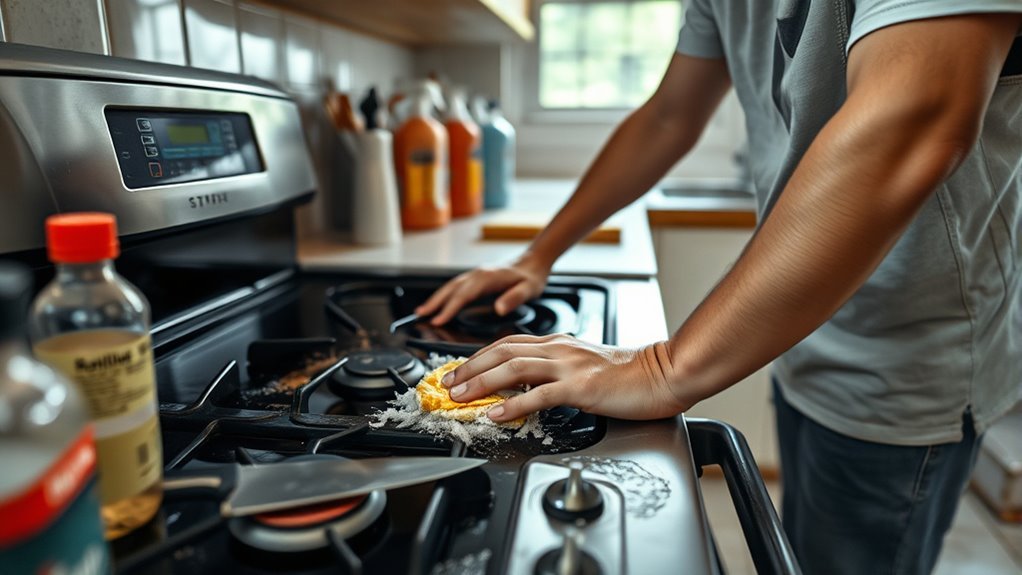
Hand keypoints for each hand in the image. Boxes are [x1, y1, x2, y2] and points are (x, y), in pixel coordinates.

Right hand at [415, 253, 551, 325]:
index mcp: (488, 278)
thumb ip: (514, 298)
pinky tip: (439, 303)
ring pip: (451, 287)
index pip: (464, 295)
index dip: (449, 308)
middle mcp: (478, 274)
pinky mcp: (476, 279)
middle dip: (435, 302)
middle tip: (420, 314)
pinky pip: (456, 287)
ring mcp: (475, 275)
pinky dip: (444, 295)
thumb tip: (499, 309)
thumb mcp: (529, 290)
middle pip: (451, 289)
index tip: (438, 319)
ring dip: (436, 298)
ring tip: (422, 310)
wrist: (533, 263)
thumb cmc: (531, 278)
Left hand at [440, 334, 684, 421]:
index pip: (507, 344)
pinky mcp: (581, 387)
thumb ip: (554, 372)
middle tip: (448, 385)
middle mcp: (559, 349)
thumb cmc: (627, 375)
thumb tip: (524, 388)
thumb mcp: (583, 366)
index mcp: (558, 344)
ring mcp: (569, 366)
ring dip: (482, 382)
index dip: (477, 357)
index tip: (458, 372)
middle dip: (469, 368)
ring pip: (514, 368)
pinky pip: (539, 395)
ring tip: (461, 397)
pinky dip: (513, 405)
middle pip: (502, 352)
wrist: (662, 375)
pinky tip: (497, 413)